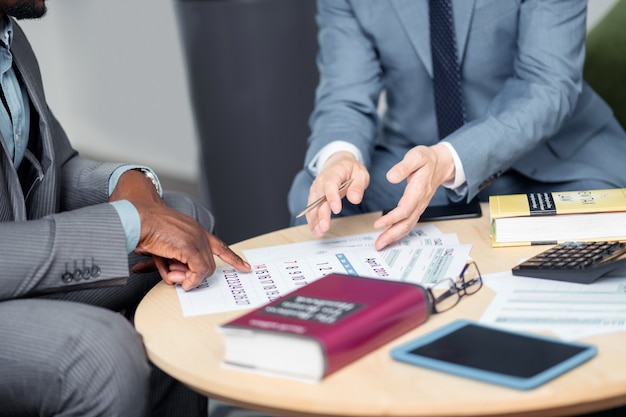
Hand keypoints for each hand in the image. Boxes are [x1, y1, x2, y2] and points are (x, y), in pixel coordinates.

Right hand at [110, 170, 250, 289]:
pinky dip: (189, 280)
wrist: (138, 218)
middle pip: (208, 264)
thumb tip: (174, 279)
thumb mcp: (164, 247)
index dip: (233, 258)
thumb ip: (173, 261)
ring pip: (204, 270)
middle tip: (176, 278)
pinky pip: (197, 272)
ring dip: (187, 278)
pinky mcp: (190, 248)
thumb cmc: (146, 230)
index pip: (220, 246)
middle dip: (193, 276)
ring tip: (170, 274)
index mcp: (196, 231)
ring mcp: (196, 240)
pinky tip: (176, 279)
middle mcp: (199, 235)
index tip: (246, 267)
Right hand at [305, 151, 368, 236]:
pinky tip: (315, 230)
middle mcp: (321, 181)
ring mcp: (316, 189)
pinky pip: (311, 209)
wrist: (338, 163)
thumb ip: (358, 186)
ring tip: (319, 232)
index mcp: (333, 173)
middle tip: (325, 226)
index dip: (332, 197)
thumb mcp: (360, 174)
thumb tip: (355, 199)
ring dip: (314, 220)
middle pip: (319, 198)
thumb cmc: (350, 169)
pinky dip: (312, 220)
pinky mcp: (314, 197)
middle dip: (321, 214)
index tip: (336, 209)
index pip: (330, 185)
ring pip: (312, 206)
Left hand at [373, 143, 454, 249]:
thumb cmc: (427, 159)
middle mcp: (420, 201)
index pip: (405, 209)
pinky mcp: (417, 207)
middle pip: (407, 223)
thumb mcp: (416, 157)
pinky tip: (389, 236)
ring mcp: (420, 206)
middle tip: (378, 244)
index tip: (378, 224)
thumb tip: (391, 177)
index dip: (392, 218)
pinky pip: (409, 223)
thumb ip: (403, 167)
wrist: (441, 163)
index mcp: (419, 190)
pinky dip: (399, 232)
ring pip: (408, 225)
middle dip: (392, 235)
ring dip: (394, 236)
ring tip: (381, 244)